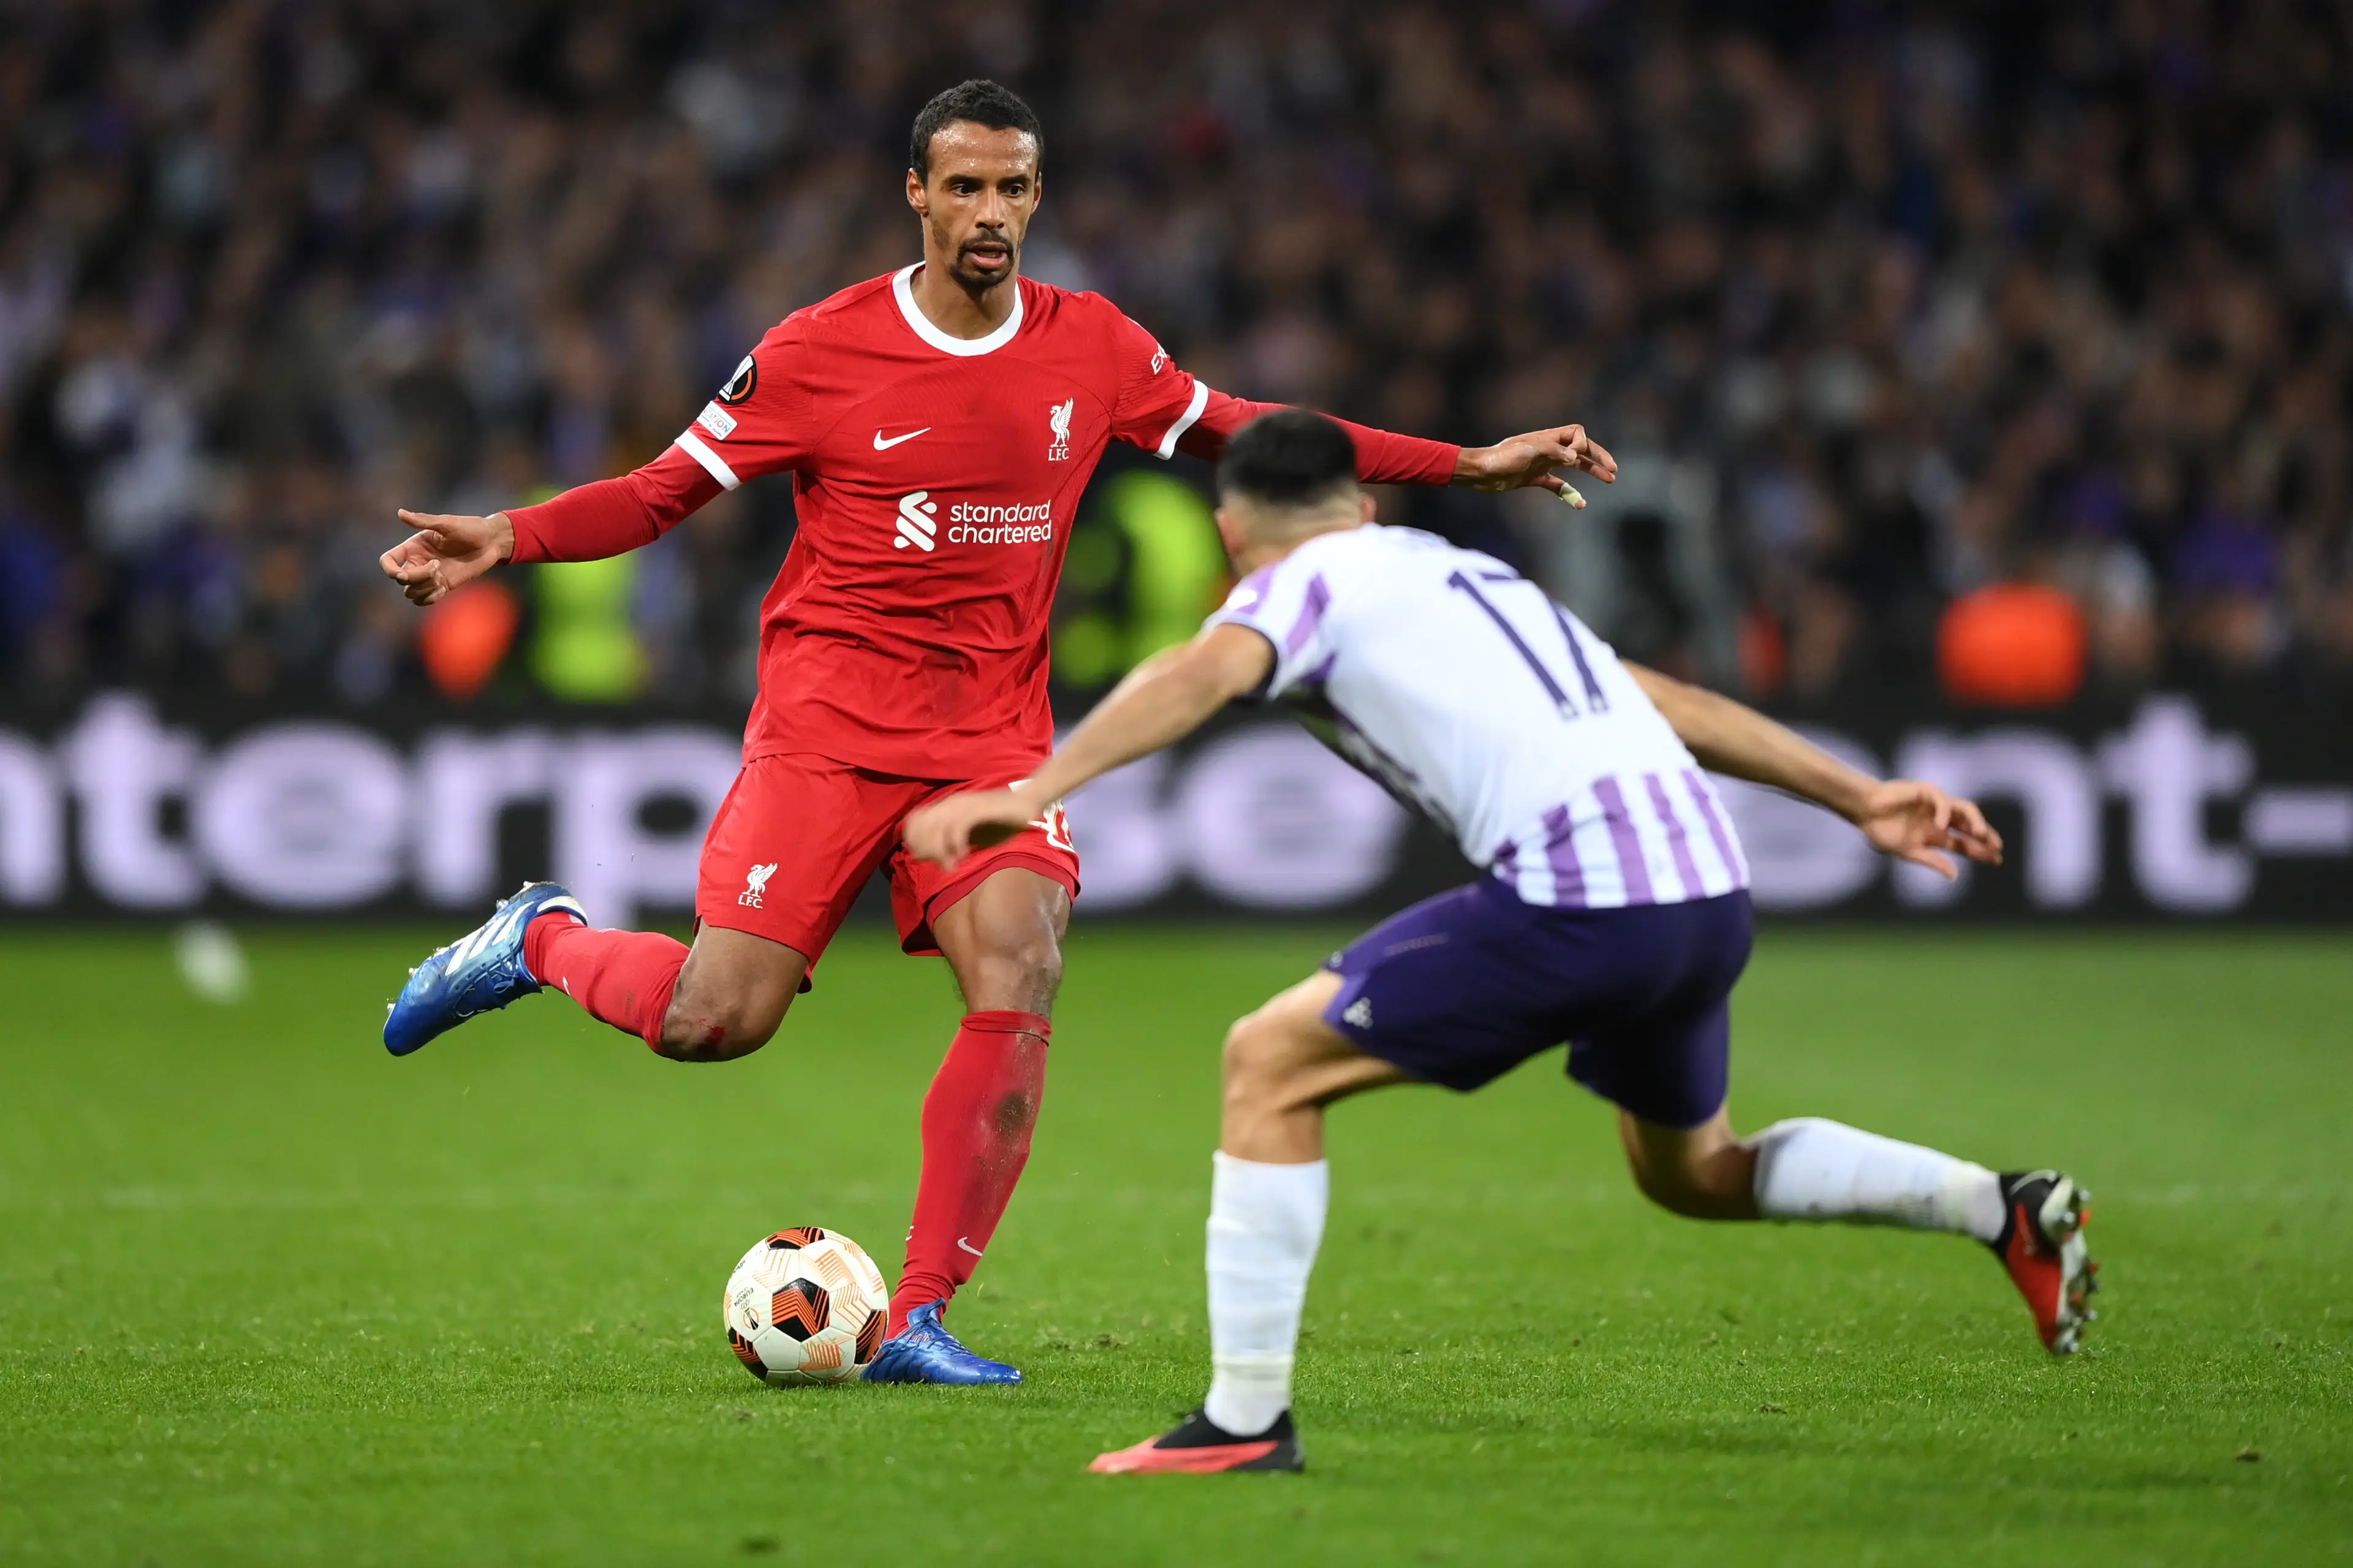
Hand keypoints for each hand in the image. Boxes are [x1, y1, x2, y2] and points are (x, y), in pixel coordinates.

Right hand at [379, 510, 512, 605]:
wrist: (491, 542)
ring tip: (441, 578)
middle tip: (437, 566)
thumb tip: (400, 513)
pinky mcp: (442, 585)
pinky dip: (430, 598)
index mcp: (414, 546)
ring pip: (411, 593)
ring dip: (423, 589)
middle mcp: (418, 562)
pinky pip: (425, 600)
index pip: (388, 561)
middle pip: (401, 579)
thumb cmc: (470, 528)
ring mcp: (429, 575)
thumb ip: (423, 521)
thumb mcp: (447, 523)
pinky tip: (443, 588)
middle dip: (416, 578)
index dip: (390, 570)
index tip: (404, 574)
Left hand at [904, 787, 1048, 870]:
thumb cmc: (1000, 820)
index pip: (914, 821)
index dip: (914, 841)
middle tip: (942, 865)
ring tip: (951, 866)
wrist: (1027, 803)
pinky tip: (964, 856)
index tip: (926, 859)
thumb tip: (935, 857)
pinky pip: (957, 828)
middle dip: (927, 850)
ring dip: (941, 851)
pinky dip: (956, 845)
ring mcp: (965, 805)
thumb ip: (953, 842)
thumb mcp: (972, 834)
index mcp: (946, 807)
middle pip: (921, 827)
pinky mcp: (979, 809)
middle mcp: (952, 803)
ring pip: (937, 828)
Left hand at [1455, 424, 1617, 500]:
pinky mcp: (1535, 478)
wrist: (1481, 473)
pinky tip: (1580, 503)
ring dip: (1591, 471)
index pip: (1576, 433)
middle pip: (1580, 449)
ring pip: (1574, 466)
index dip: (1583, 444)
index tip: (1575, 457)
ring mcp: (1543, 464)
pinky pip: (1558, 485)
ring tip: (1609, 479)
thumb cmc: (1501, 458)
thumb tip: (1575, 457)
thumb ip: (1552, 451)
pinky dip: (1569, 493)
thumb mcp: (1527, 451)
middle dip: (1598, 457)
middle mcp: (1548, 449)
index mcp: (1548, 438)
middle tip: (1614, 470)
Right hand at [1854, 780, 2003, 879]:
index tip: (1997, 859)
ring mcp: (1935, 805)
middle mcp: (1940, 820)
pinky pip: (1942, 800)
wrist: (1864, 812)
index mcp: (1936, 836)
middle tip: (1996, 846)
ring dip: (1974, 820)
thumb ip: (1932, 861)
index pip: (1964, 843)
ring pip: (1965, 809)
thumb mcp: (1909, 852)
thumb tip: (1954, 875)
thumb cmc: (1881, 831)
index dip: (1981, 851)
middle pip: (1970, 826)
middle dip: (1985, 835)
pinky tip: (1941, 825)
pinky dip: (1944, 811)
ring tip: (1979, 834)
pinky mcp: (1926, 791)